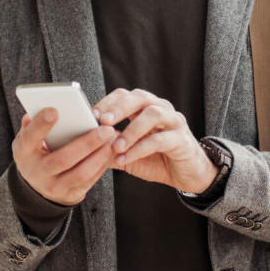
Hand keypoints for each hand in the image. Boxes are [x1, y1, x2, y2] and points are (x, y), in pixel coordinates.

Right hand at [12, 109, 117, 205]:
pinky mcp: (71, 194)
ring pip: (81, 173)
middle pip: (64, 158)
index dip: (41, 125)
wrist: (37, 187)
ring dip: (100, 156)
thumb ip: (33, 125)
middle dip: (87, 143)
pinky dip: (102, 165)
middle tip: (106, 129)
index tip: (55, 110)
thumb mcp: (28, 140)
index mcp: (24, 153)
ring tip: (112, 140)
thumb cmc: (36, 153)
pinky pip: (90, 180)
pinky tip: (110, 151)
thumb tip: (33, 112)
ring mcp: (54, 186)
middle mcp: (38, 172)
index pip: (30, 138)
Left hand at [93, 89, 216, 194]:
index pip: (125, 95)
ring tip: (116, 146)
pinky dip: (140, 149)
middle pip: (140, 97)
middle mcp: (161, 109)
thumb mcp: (127, 154)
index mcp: (146, 108)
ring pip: (153, 114)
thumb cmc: (156, 160)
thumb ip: (109, 147)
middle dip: (119, 107)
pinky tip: (126, 158)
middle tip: (103, 121)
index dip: (108, 102)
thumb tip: (82, 145)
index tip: (90, 115)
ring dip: (131, 129)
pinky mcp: (182, 140)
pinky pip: (160, 140)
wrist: (186, 175)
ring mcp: (174, 122)